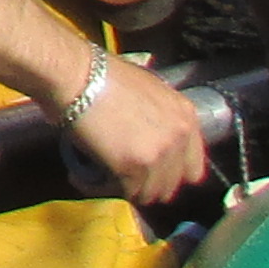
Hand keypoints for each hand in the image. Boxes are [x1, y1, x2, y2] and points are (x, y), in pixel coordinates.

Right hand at [67, 55, 219, 205]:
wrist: (76, 75)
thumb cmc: (101, 74)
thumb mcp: (145, 88)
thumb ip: (158, 116)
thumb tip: (146, 134)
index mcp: (185, 117)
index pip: (193, 168)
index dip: (169, 172)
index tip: (150, 170)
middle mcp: (179, 138)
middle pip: (171, 184)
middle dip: (147, 183)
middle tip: (123, 176)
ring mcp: (159, 155)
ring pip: (148, 193)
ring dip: (126, 189)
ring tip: (103, 178)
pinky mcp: (133, 167)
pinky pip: (122, 192)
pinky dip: (100, 188)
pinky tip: (83, 178)